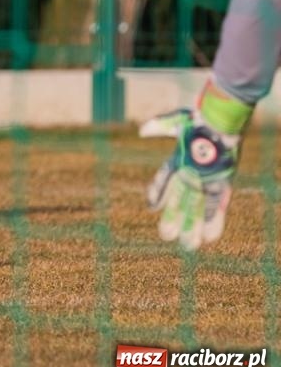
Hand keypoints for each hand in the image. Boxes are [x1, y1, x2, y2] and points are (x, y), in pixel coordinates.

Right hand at [140, 108, 239, 250]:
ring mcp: (207, 182)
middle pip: (179, 201)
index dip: (157, 194)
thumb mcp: (176, 121)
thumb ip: (159, 126)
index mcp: (177, 162)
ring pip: (197, 207)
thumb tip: (142, 130)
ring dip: (193, 225)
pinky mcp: (222, 186)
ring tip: (188, 244)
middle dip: (173, 218)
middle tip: (166, 235)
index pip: (164, 181)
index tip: (152, 206)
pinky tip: (209, 236)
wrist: (224, 124)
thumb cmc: (199, 122)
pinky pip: (216, 206)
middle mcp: (191, 175)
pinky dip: (213, 220)